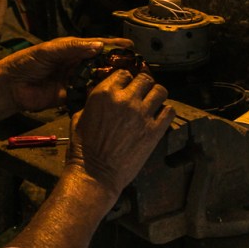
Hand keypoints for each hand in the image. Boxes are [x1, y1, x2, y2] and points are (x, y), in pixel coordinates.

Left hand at [0, 37, 131, 112]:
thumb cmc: (28, 62)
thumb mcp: (50, 51)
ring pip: (96, 80)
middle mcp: (76, 64)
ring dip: (109, 80)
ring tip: (127, 81)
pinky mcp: (70, 97)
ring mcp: (74, 81)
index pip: (97, 46)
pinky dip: (97, 95)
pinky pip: (87, 95)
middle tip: (134, 67)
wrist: (12, 86)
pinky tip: (110, 96)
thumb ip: (72, 48)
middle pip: (100, 63)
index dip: (114, 46)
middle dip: (116, 64)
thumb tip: (98, 46)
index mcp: (72, 49)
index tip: (131, 47)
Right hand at [66, 69, 173, 197]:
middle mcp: (125, 100)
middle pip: (145, 78)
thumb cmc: (83, 148)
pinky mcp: (154, 131)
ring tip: (152, 103)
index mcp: (104, 94)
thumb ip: (93, 102)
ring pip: (160, 91)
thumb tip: (100, 94)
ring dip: (156, 95)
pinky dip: (166, 112)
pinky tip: (159, 117)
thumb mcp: (79, 117)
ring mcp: (142, 115)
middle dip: (143, 84)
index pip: (123, 74)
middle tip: (141, 93)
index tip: (126, 87)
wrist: (95, 174)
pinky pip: (169, 111)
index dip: (125, 80)